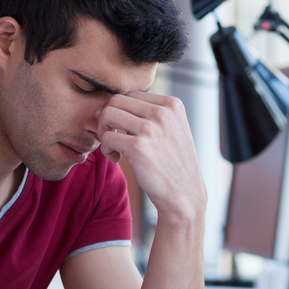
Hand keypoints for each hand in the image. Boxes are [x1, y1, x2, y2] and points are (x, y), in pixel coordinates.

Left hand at [96, 92, 206, 220]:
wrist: (185, 194)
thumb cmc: (173, 163)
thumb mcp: (171, 130)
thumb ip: (147, 114)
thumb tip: (105, 107)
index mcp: (173, 104)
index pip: (131, 94)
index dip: (120, 110)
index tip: (122, 129)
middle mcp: (162, 112)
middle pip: (116, 100)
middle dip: (107, 118)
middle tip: (112, 138)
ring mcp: (150, 128)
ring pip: (107, 115)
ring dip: (104, 132)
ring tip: (113, 148)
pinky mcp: (138, 147)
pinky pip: (106, 137)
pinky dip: (105, 148)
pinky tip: (115, 158)